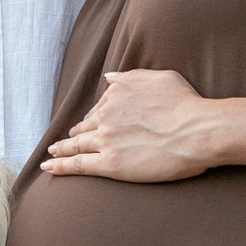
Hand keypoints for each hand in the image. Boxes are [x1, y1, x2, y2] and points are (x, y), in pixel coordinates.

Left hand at [37, 68, 230, 181]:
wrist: (196, 131)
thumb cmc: (185, 103)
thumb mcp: (159, 77)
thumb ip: (130, 77)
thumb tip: (109, 76)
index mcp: (117, 94)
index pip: (99, 108)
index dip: (94, 117)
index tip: (89, 124)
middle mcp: (106, 116)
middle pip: (84, 127)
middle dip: (74, 134)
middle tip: (65, 140)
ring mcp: (106, 140)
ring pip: (76, 145)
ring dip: (61, 149)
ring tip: (52, 154)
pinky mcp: (110, 164)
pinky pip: (78, 164)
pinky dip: (60, 166)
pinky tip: (48, 168)